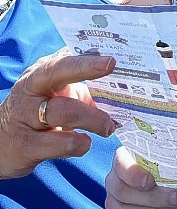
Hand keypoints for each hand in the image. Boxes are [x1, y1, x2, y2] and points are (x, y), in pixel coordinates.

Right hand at [0, 49, 116, 178]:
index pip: (63, 63)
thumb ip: (79, 83)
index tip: (111, 62)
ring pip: (64, 113)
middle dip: (93, 84)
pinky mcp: (26, 146)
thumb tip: (115, 81)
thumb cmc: (35, 110)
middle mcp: (31, 93)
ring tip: (108, 127)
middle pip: (62, 88)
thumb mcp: (52, 90)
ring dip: (92, 120)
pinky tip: (85, 143)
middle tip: (117, 101)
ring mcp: (26, 119)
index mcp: (40, 74)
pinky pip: (58, 144)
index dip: (87, 62)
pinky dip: (77, 144)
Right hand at [106, 146, 176, 208]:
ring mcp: (111, 204)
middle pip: (123, 193)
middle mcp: (113, 181)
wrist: (169, 191)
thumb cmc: (169, 170)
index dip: (133, 174)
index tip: (151, 182)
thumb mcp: (171, 158)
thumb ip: (175, 152)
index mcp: (123, 159)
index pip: (121, 165)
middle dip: (154, 199)